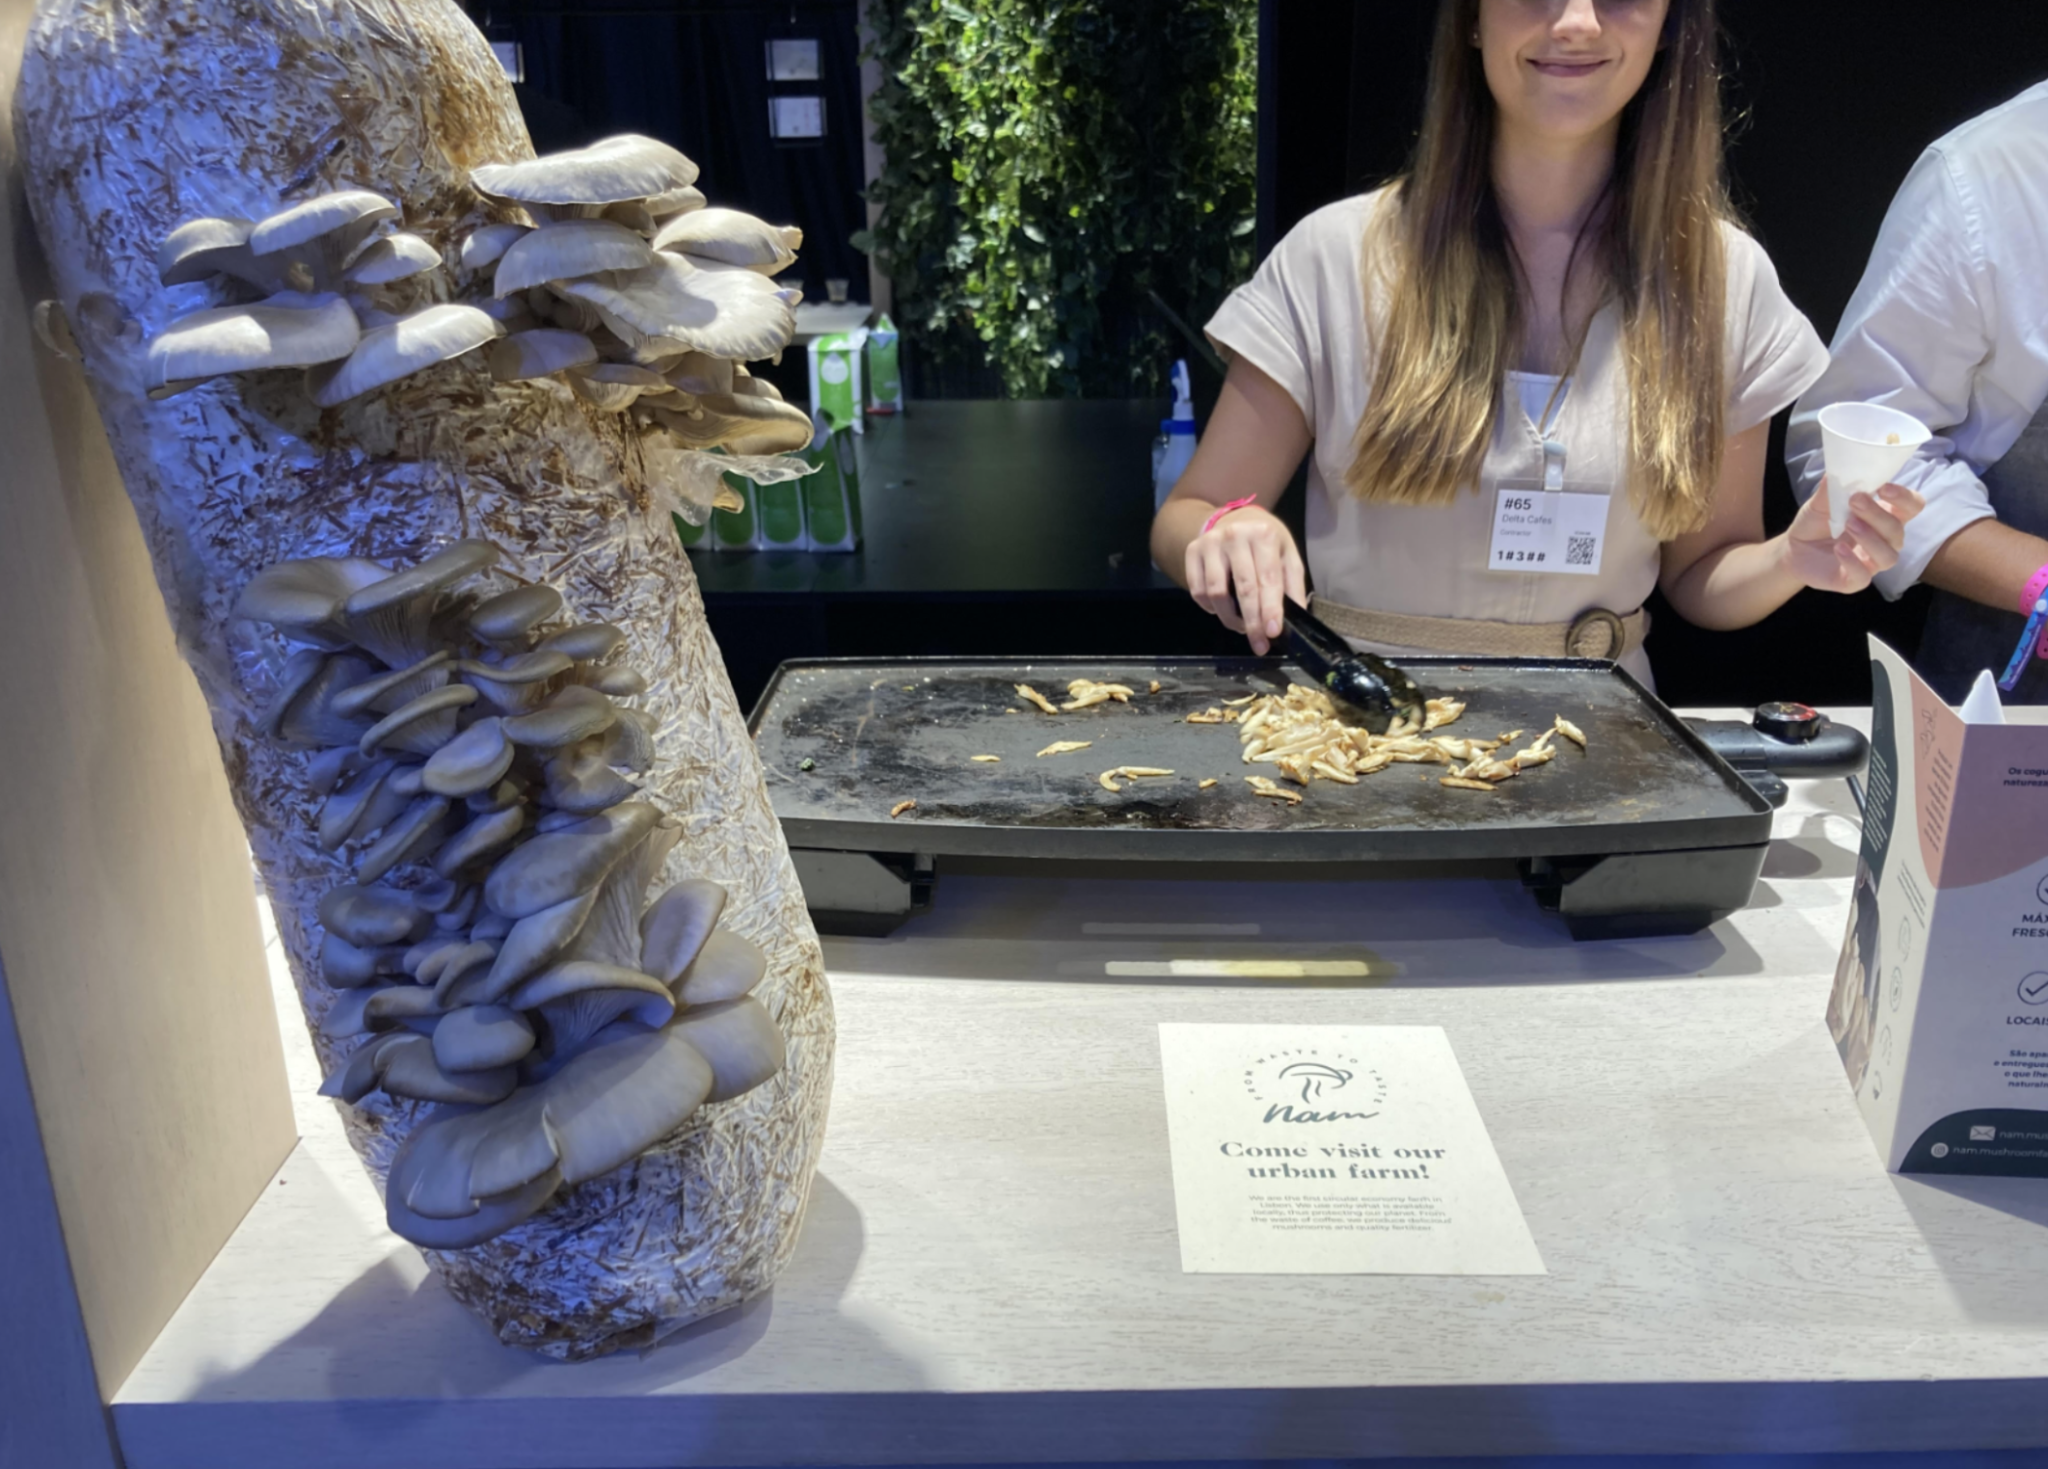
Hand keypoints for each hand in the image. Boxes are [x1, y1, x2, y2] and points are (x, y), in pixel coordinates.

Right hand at [1184, 503, 1306, 653]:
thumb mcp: (1287, 554)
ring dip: (1229, 618)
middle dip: (1252, 622)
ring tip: (1242, 626)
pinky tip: (1223, 610)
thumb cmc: (1265, 541)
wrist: (1235, 518)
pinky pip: (1197, 590)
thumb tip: (1297, 616)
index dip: (1270, 609)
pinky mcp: (1192, 551)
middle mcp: (1235, 536)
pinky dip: (1210, 608)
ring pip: (1216, 593)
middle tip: (1259, 644)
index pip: (1268, 579)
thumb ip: (1293, 585)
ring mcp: (1210, 543)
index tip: (1272, 633)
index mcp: (1263, 535)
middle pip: (1242, 589)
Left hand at [1780, 475, 1926, 593]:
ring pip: (1889, 556)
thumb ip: (1831, 488)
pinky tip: (1839, 549)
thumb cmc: (1817, 522)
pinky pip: (1863, 577)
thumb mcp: (1820, 502)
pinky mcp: (1853, 581)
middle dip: (1879, 515)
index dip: (1905, 498)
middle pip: (1898, 530)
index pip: (1912, 507)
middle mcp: (1884, 540)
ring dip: (1871, 538)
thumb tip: (1837, 468)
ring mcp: (1870, 562)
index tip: (1884, 488)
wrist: (1794, 548)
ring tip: (1848, 524)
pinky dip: (1853, 562)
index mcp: (1884, 516)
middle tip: (1856, 501)